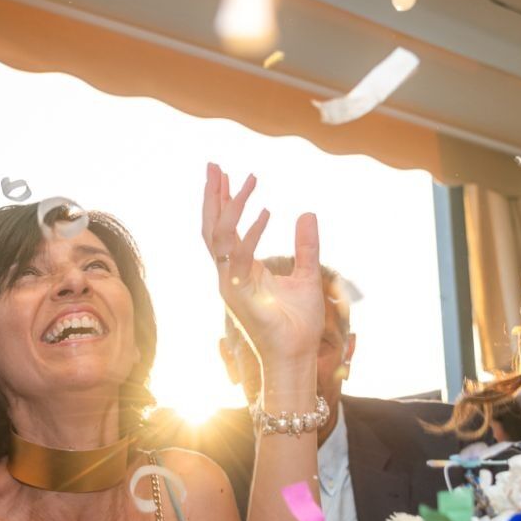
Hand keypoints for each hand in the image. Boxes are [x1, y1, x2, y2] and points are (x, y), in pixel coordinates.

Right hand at [199, 162, 322, 366]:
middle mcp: (230, 274)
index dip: (223, 202)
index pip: (224, 230)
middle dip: (213, 196)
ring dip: (233, 206)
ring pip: (221, 238)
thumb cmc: (299, 324)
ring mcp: (230, 284)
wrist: (297, 355)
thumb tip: (308, 214)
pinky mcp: (238, 294)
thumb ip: (306, 246)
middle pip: (212, 228)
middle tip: (214, 165)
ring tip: (249, 180)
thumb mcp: (307, 275)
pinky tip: (267, 212)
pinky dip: (252, 233)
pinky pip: (241, 257)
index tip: (226, 174)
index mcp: (242, 269)